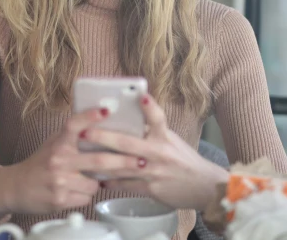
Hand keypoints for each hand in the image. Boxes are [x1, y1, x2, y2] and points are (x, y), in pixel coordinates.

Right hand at [0, 108, 140, 217]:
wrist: (16, 187)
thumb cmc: (40, 163)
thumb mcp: (53, 144)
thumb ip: (73, 137)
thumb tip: (102, 123)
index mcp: (58, 143)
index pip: (75, 124)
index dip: (90, 116)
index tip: (107, 109)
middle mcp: (58, 160)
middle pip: (98, 159)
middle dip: (124, 161)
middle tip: (140, 160)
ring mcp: (60, 181)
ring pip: (95, 182)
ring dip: (99, 181)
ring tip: (89, 177)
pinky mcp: (60, 200)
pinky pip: (86, 197)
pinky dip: (86, 193)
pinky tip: (76, 189)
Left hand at [88, 94, 228, 210]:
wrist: (204, 187)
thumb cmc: (183, 159)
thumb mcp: (171, 140)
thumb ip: (151, 131)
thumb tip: (127, 119)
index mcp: (165, 137)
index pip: (158, 118)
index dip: (150, 107)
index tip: (141, 96)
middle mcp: (160, 153)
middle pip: (128, 143)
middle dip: (104, 137)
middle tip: (84, 132)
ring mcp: (154, 172)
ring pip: (122, 166)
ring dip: (101, 161)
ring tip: (82, 156)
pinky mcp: (151, 189)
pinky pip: (126, 184)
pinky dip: (111, 182)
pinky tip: (98, 179)